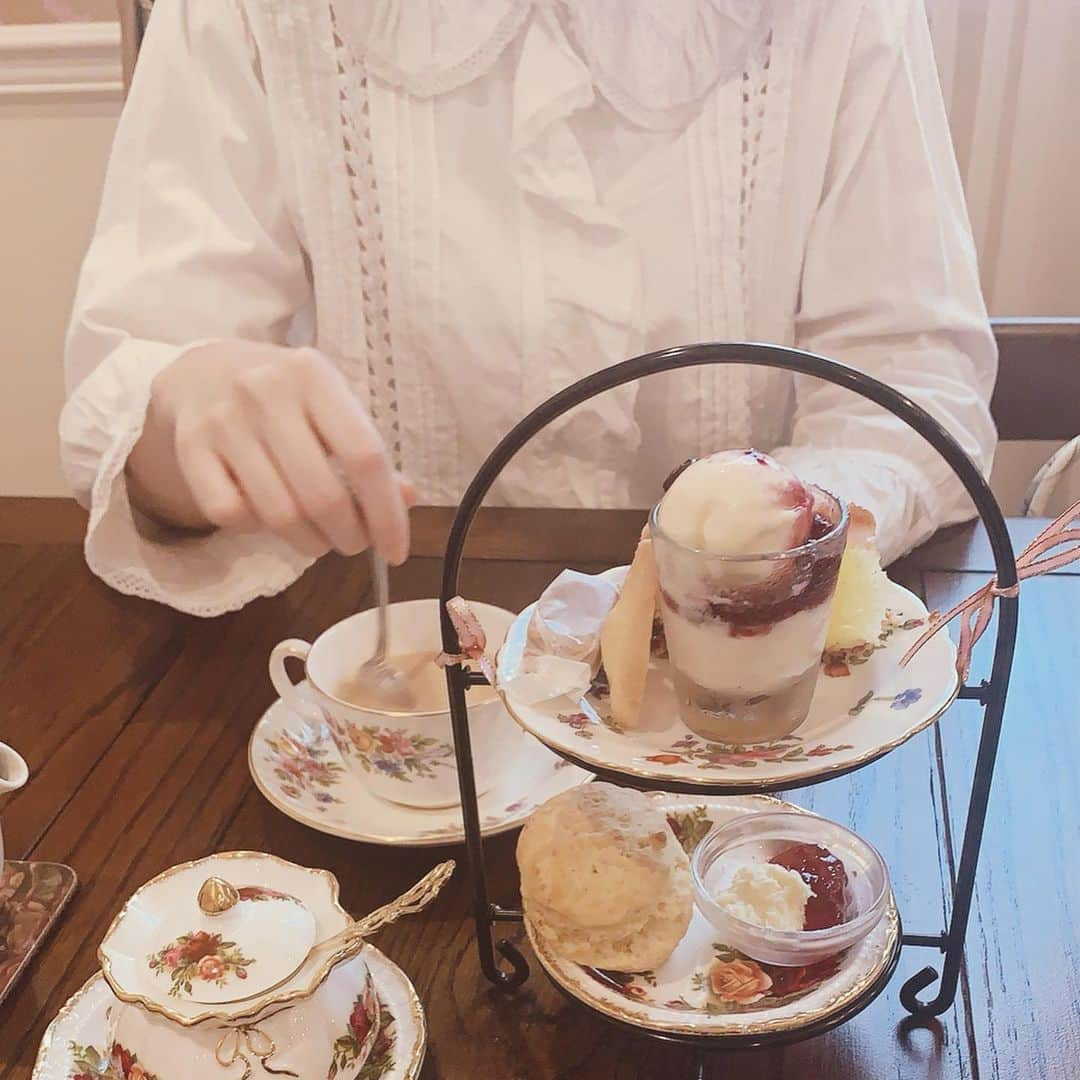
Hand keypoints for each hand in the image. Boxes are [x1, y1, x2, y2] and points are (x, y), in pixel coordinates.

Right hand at [127, 341, 412, 562]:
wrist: (202, 371)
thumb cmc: (286, 398)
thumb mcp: (333, 407)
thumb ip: (368, 453)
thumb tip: (406, 499)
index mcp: (314, 375)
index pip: (364, 457)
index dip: (386, 514)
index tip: (397, 551)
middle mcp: (265, 391)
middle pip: (322, 495)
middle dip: (348, 537)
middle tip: (354, 544)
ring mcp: (222, 419)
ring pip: (278, 514)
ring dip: (310, 543)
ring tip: (320, 539)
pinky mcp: (188, 446)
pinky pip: (230, 514)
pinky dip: (257, 530)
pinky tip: (267, 516)